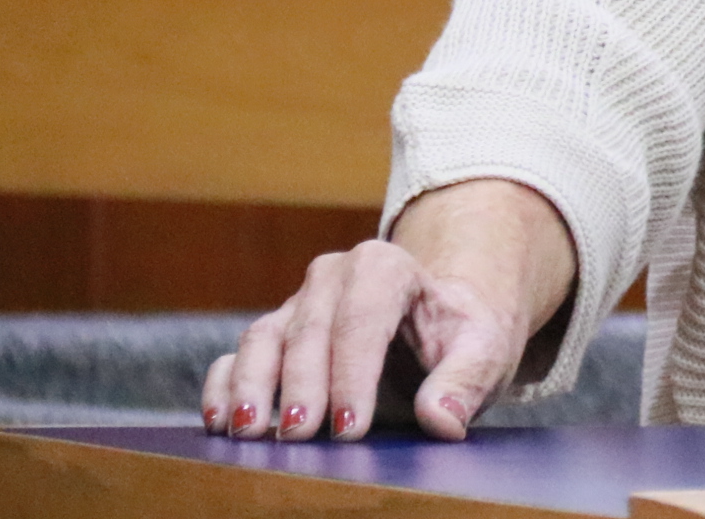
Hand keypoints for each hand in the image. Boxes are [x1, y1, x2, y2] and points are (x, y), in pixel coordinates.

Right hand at [200, 179, 575, 442]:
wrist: (440, 324)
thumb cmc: (462, 335)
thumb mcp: (483, 352)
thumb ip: (465, 381)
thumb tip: (441, 419)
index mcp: (387, 267)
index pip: (364, 318)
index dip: (352, 372)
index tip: (349, 427)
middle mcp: (333, 276)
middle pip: (310, 331)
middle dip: (302, 386)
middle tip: (299, 437)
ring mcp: (297, 305)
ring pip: (263, 339)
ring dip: (251, 387)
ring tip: (250, 433)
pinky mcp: (272, 335)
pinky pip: (234, 355)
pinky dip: (222, 387)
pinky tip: (220, 423)